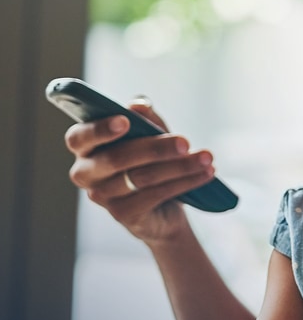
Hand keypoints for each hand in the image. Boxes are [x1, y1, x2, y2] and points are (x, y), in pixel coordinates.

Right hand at [65, 100, 216, 244]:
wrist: (162, 204)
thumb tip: (138, 105)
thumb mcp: (149, 133)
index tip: (125, 121)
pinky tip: (206, 173)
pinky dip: (184, 182)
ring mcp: (102, 196)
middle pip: (118, 158)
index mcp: (85, 146)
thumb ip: (144, 118)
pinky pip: (155, 195)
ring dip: (180, 166)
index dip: (100, 129)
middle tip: (185, 142)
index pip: (79, 137)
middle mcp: (85, 173)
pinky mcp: (122, 214)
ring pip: (142, 177)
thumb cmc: (149, 157)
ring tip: (207, 158)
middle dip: (155, 148)